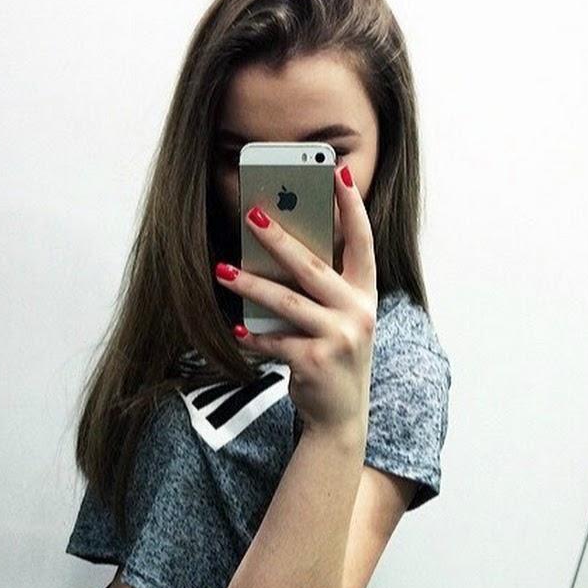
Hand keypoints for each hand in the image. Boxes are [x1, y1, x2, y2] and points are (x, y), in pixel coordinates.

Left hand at [214, 163, 377, 435]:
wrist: (341, 415)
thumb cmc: (334, 355)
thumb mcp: (340, 319)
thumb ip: (323, 288)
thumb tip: (279, 247)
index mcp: (365, 295)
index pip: (363, 242)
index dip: (352, 207)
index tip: (338, 172)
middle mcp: (358, 313)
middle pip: (313, 266)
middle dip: (280, 238)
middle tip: (252, 213)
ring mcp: (339, 338)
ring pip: (286, 301)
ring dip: (250, 284)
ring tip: (222, 270)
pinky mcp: (315, 361)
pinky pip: (274, 340)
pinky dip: (252, 335)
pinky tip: (235, 329)